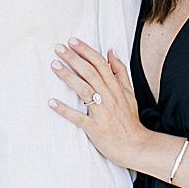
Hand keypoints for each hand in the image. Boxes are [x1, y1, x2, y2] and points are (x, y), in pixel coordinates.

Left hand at [48, 37, 145, 167]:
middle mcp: (109, 97)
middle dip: (74, 58)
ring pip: (84, 90)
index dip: (86, 51)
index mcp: (115, 88)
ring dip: (68, 77)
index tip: (72, 41)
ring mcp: (102, 112)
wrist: (137, 147)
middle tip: (58, 48)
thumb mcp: (129, 94)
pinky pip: (78, 117)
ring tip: (54, 65)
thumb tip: (111, 52)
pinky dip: (65, 110)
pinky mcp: (95, 128)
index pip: (100, 64)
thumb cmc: (129, 121)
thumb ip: (120, 73)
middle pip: (90, 73)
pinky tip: (52, 102)